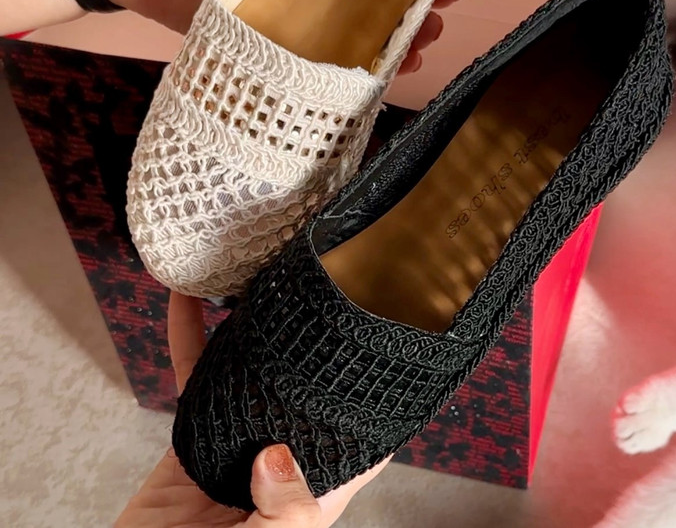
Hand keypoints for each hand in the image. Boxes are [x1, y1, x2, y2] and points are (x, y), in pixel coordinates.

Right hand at [115, 292, 386, 526]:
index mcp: (315, 488)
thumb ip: (285, 514)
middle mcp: (283, 456)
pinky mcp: (195, 435)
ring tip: (258, 280)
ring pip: (250, 372)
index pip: (361, 437)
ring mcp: (238, 441)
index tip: (381, 342)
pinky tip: (185, 301)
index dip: (375, 395)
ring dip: (250, 329)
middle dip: (310, 346)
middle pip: (303, 390)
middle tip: (320, 290)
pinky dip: (188, 338)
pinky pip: (193, 378)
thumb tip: (276, 457)